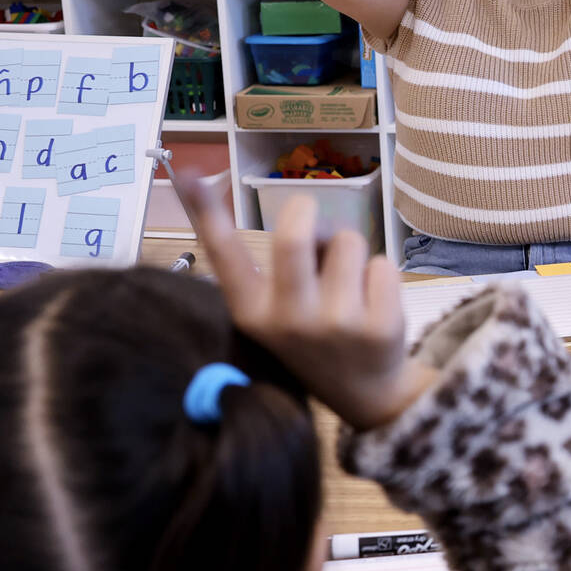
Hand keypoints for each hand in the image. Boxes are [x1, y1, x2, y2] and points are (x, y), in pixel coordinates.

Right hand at [177, 169, 437, 430]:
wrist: (366, 395)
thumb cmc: (315, 335)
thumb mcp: (279, 310)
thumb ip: (282, 265)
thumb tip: (301, 213)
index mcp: (253, 313)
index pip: (224, 256)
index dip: (206, 213)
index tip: (189, 175)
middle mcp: (289, 321)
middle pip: (294, 235)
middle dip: (305, 211)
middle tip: (311, 217)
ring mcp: (336, 326)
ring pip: (347, 241)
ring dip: (350, 252)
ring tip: (348, 286)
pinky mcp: (378, 327)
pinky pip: (381, 263)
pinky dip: (380, 274)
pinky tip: (374, 306)